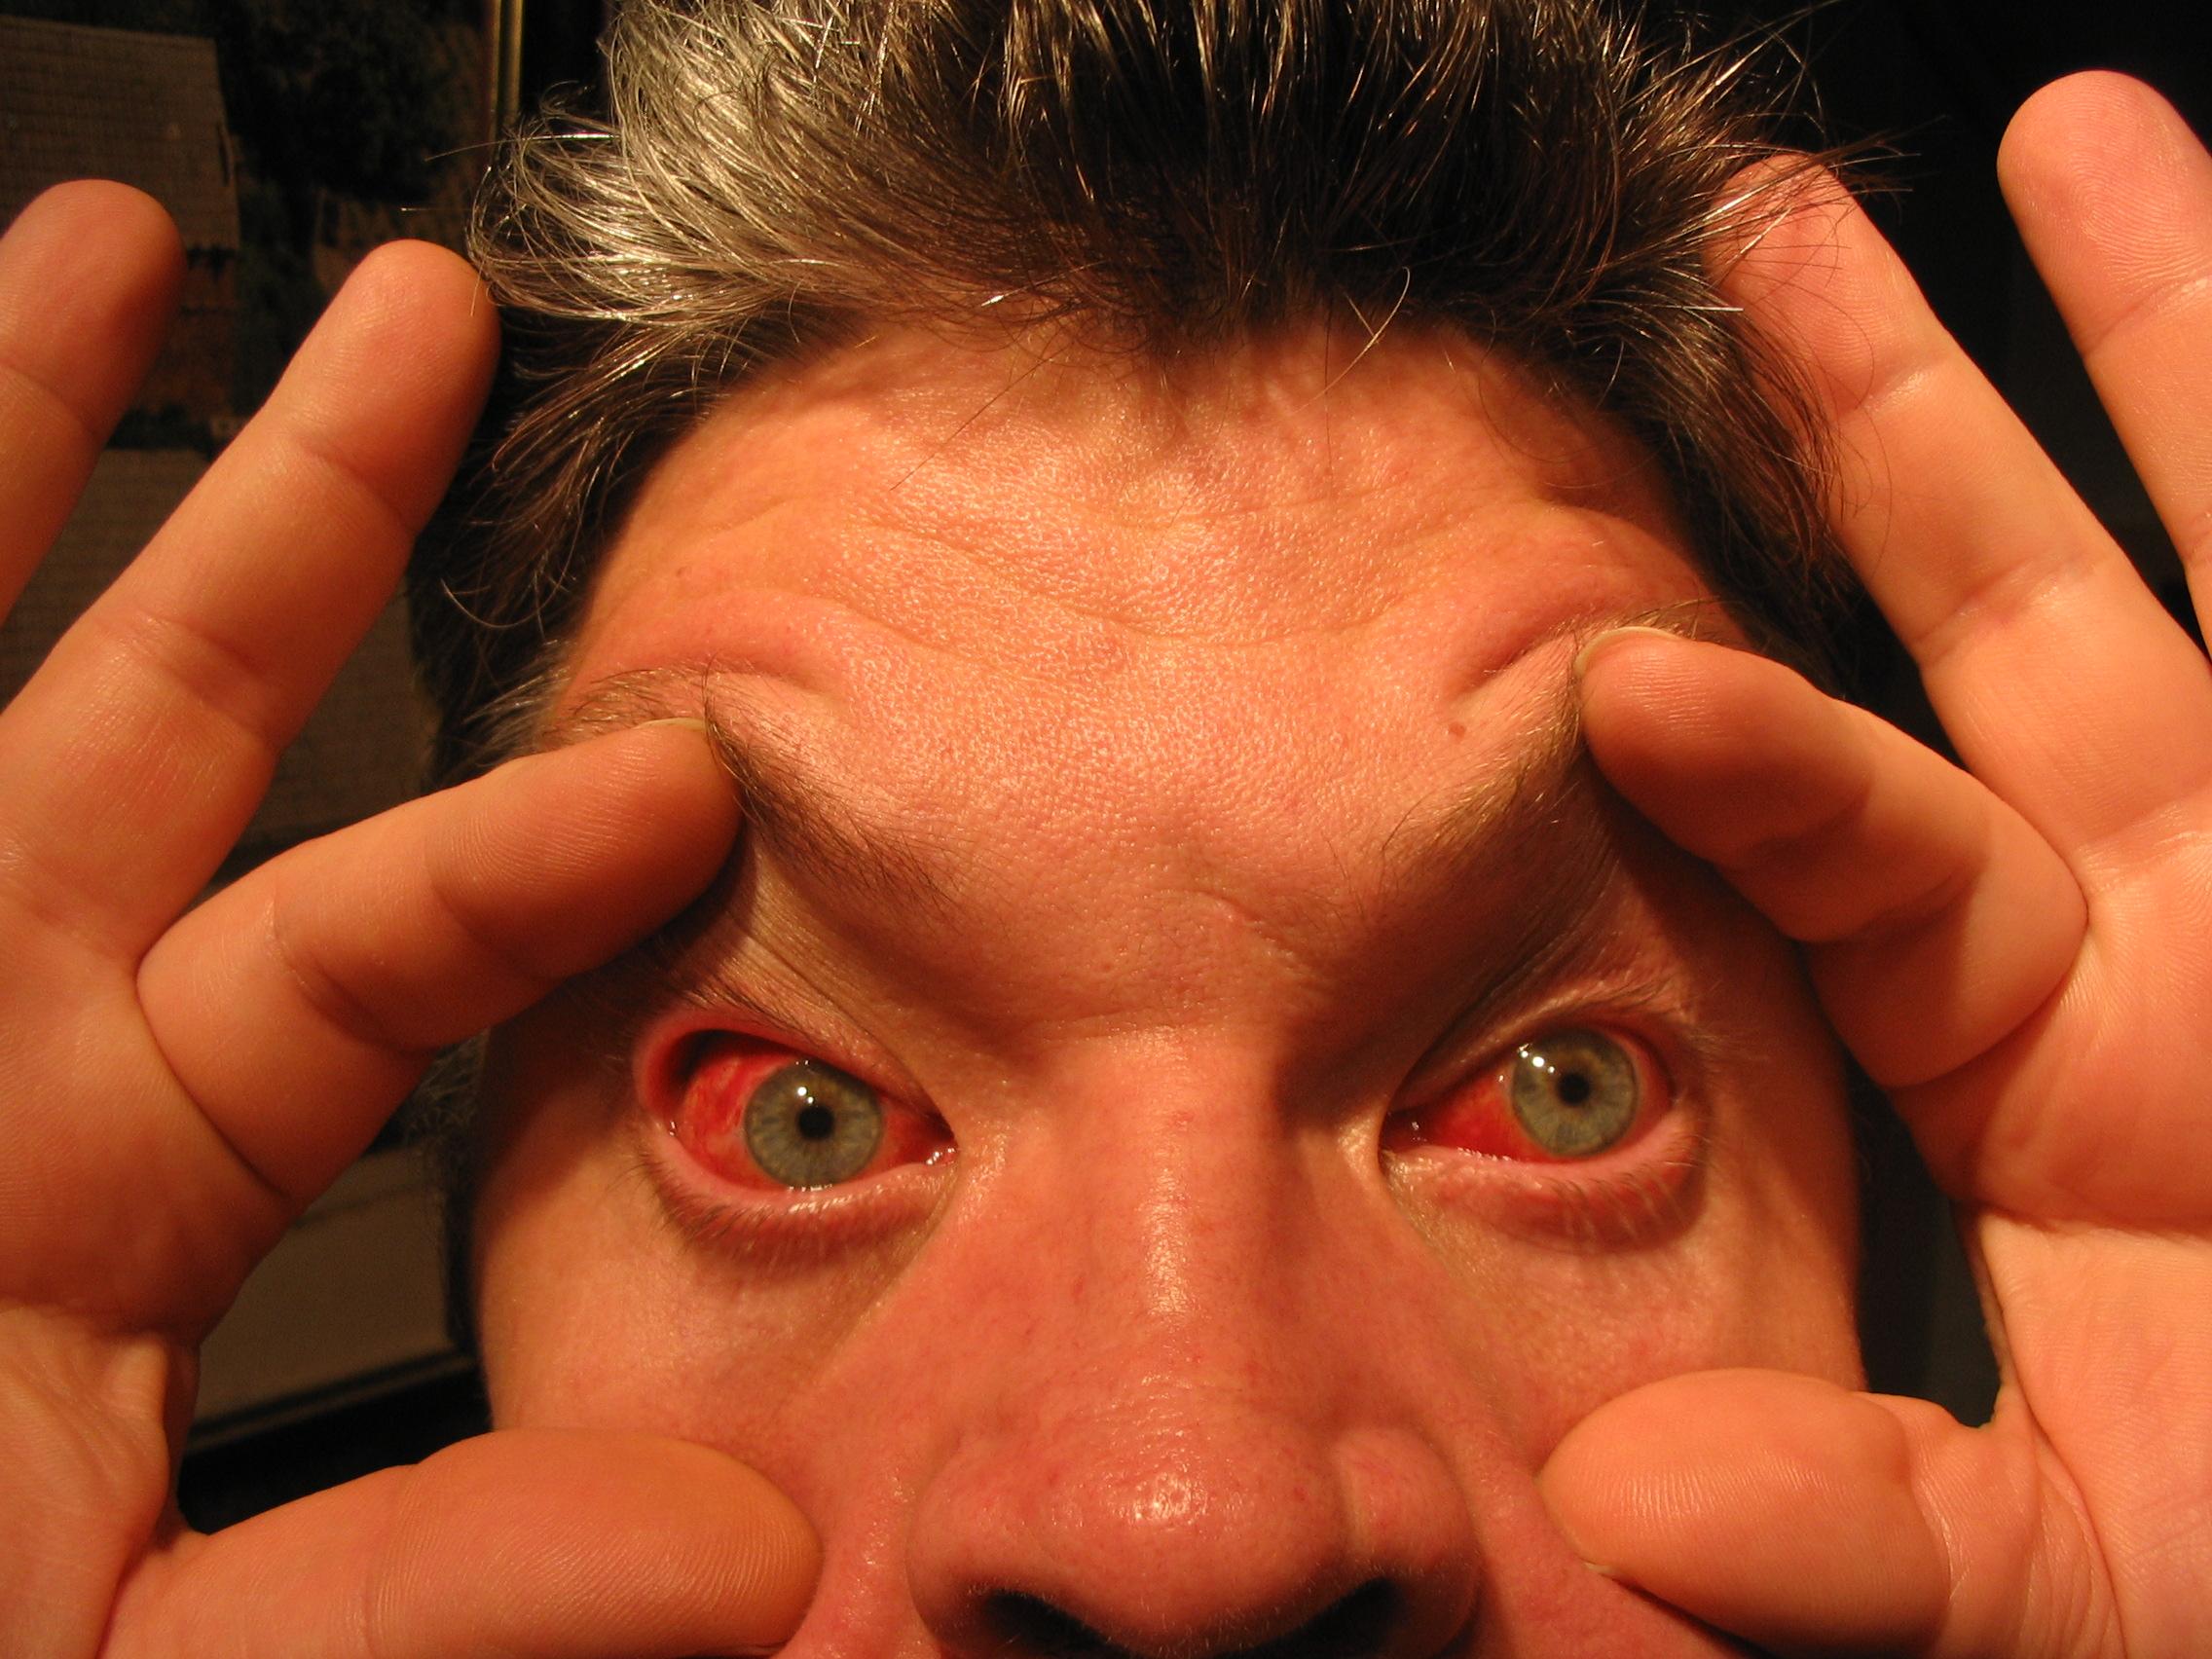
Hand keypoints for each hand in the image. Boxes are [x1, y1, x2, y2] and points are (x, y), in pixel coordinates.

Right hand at [0, 184, 816, 1657]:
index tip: (688, 766)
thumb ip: (433, 1598)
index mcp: (117, 1185)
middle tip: (436, 326)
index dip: (525, 853)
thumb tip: (752, 1548)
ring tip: (120, 237)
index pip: (373, 955)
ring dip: (18, 433)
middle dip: (303, 511)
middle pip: (171, 707)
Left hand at [1541, 74, 2211, 1656]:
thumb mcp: (2079, 1586)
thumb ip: (1857, 1544)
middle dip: (1896, 423)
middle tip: (1759, 235)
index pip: (1857, 853)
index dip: (1752, 765)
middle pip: (2005, 614)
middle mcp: (2167, 922)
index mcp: (2034, 1061)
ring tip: (2073, 128)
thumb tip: (1627, 1502)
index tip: (1617, 679)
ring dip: (2153, 345)